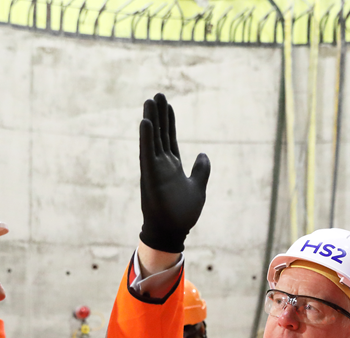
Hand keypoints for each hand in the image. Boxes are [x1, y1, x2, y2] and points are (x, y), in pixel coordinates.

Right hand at [138, 92, 210, 253]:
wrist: (173, 231)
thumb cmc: (183, 213)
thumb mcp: (198, 187)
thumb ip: (201, 170)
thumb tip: (204, 154)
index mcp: (173, 166)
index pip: (170, 138)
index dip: (170, 121)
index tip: (168, 104)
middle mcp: (162, 164)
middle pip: (160, 134)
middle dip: (159, 114)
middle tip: (157, 94)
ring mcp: (155, 168)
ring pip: (152, 139)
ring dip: (150, 120)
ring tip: (149, 101)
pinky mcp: (150, 175)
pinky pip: (147, 153)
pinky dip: (146, 138)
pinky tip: (145, 121)